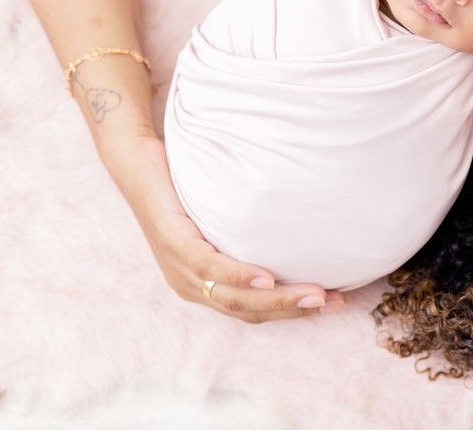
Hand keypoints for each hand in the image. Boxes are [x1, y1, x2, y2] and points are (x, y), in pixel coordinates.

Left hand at [113, 134, 344, 321]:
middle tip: (334, 302)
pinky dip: (240, 277)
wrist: (138, 161)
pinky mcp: (173, 242)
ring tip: (315, 295)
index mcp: (201, 283)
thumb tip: (299, 225)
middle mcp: (189, 284)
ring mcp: (178, 266)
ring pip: (232, 297)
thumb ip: (248, 231)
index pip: (252, 311)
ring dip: (278, 300)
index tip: (332, 302)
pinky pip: (209, 267)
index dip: (293, 312)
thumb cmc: (184, 186)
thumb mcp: (220, 216)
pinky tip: (266, 279)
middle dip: (295, 310)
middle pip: (248, 311)